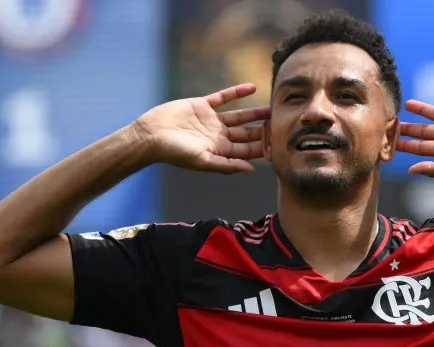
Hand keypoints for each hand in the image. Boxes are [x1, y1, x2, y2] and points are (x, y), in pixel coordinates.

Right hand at [132, 83, 269, 174]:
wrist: (150, 135)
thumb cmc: (174, 153)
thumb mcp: (203, 161)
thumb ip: (227, 165)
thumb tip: (252, 170)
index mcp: (220, 152)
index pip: (247, 150)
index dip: (263, 146)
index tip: (280, 142)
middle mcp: (218, 137)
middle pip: (246, 133)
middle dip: (262, 130)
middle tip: (282, 123)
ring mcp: (211, 120)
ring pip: (239, 116)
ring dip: (254, 112)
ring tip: (272, 107)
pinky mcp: (202, 106)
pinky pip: (223, 98)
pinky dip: (236, 93)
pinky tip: (252, 88)